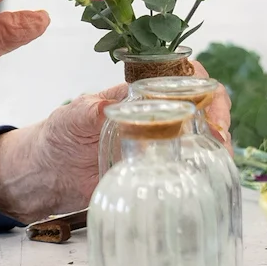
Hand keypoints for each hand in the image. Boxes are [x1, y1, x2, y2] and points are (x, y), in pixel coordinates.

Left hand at [0, 58, 232, 222]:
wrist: (47, 173)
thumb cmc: (60, 134)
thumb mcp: (71, 117)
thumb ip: (90, 110)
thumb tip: (110, 107)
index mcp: (140, 94)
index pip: (183, 77)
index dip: (203, 86)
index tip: (207, 106)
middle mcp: (157, 118)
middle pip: (203, 109)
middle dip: (219, 120)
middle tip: (219, 141)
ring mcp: (160, 148)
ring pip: (201, 142)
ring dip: (216, 151)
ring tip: (218, 166)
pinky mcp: (157, 176)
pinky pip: (187, 173)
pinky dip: (202, 178)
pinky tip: (205, 188)